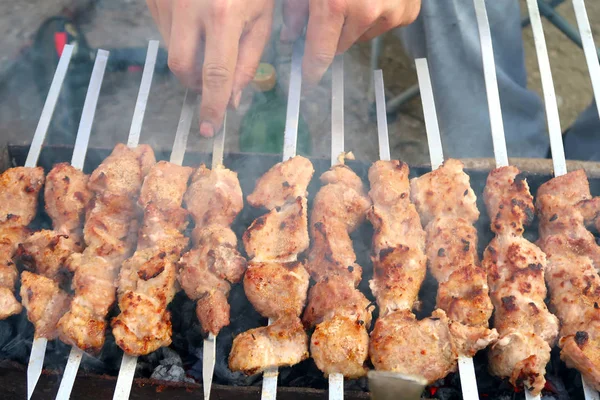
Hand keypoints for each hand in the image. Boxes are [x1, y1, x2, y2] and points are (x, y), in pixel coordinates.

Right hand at [147, 0, 274, 136]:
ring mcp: (167, 0)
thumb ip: (248, 61)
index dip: (212, 107)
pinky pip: (163, 30)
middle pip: (182, 67)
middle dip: (195, 84)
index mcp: (224, 15)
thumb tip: (232, 99)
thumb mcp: (262, 18)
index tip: (210, 129)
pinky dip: (180, 37)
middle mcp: (189, 8)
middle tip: (211, 85)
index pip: (215, 76)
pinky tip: (196, 20)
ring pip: (171, 48)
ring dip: (190, 57)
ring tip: (210, 37)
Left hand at [281, 0, 420, 83]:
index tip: (308, 79)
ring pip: (362, 36)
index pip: (320, 54)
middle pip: (340, 46)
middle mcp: (365, 13)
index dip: (312, 69)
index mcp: (336, 4)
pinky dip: (378, 15)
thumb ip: (297, 9)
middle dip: (332, 34)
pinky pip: (385, 25)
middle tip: (331, 9)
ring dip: (356, 24)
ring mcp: (391, 14)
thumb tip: (290, 38)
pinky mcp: (408, 12)